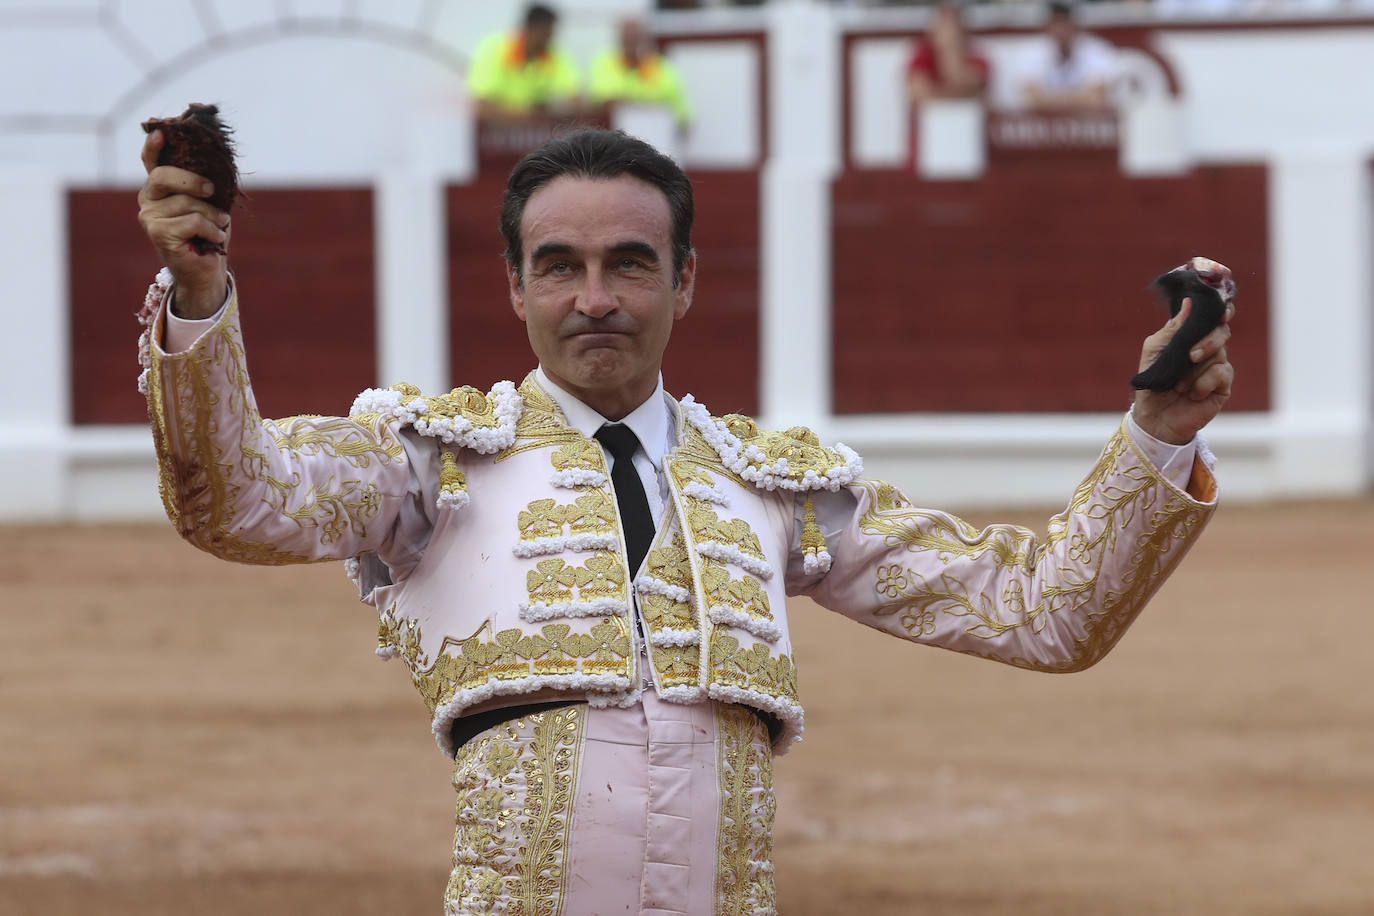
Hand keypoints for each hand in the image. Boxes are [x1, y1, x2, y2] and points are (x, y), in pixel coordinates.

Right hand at [136, 128, 229, 317]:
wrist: (206, 271)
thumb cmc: (208, 234)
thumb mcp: (209, 204)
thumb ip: (204, 184)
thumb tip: (216, 163)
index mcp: (159, 187)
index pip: (151, 161)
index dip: (153, 145)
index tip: (161, 132)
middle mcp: (148, 199)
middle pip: (164, 175)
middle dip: (193, 180)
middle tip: (212, 190)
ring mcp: (149, 217)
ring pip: (187, 203)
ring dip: (213, 215)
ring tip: (220, 225)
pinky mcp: (158, 234)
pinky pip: (192, 221)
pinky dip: (211, 230)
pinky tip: (215, 239)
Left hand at [1133, 297, 1234, 444]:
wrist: (1154, 416)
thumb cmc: (1152, 381)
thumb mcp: (1155, 350)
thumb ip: (1173, 328)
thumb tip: (1189, 303)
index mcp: (1191, 336)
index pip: (1213, 316)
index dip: (1220, 310)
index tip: (1220, 311)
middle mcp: (1207, 347)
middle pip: (1221, 330)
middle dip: (1207, 341)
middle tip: (1190, 356)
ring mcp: (1217, 365)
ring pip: (1220, 352)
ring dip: (1196, 369)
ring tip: (1179, 385)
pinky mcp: (1223, 385)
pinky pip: (1222, 373)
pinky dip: (1204, 382)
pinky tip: (1192, 393)